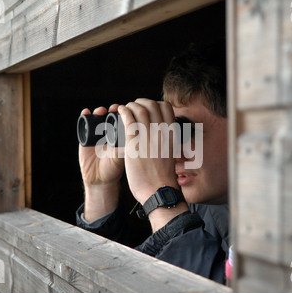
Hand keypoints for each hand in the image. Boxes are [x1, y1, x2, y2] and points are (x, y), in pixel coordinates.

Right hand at [79, 105, 124, 221]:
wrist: (99, 179)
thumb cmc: (114, 169)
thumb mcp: (121, 158)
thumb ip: (124, 150)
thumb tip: (132, 141)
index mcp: (120, 136)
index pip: (122, 119)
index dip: (125, 113)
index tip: (128, 109)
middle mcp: (109, 133)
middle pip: (110, 115)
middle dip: (112, 109)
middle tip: (114, 108)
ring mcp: (96, 134)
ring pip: (97, 117)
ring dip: (99, 111)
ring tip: (101, 111)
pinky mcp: (85, 138)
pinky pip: (84, 124)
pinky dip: (85, 116)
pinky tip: (86, 112)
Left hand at [118, 99, 187, 231]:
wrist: (159, 191)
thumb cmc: (164, 177)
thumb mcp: (171, 154)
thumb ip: (167, 144)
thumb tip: (163, 140)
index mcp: (171, 134)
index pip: (166, 107)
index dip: (155, 103)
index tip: (148, 107)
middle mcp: (161, 132)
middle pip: (152, 105)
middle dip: (140, 102)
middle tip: (133, 106)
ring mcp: (148, 136)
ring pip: (139, 109)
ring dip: (130, 105)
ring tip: (124, 109)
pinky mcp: (135, 143)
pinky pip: (128, 120)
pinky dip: (123, 112)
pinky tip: (119, 112)